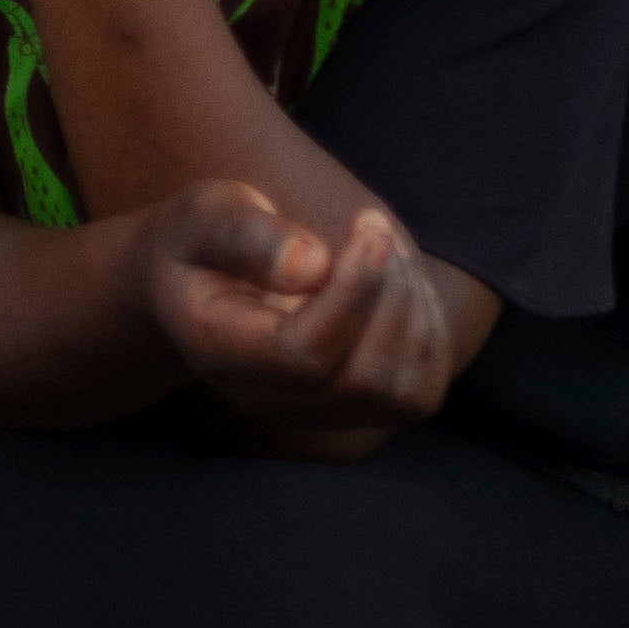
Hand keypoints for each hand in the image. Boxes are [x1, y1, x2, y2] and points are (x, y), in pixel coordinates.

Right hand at [133, 181, 465, 453]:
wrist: (201, 279)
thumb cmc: (205, 239)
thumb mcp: (208, 215)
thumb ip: (247, 235)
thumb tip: (311, 266)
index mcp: (220, 350)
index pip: (302, 354)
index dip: (352, 295)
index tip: (367, 229)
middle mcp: (266, 398)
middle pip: (357, 380)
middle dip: (389, 297)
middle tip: (373, 227)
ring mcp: (313, 412)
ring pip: (397, 391)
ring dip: (411, 310)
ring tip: (383, 248)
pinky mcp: (356, 409)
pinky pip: (418, 394)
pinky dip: (427, 336)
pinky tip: (398, 286)